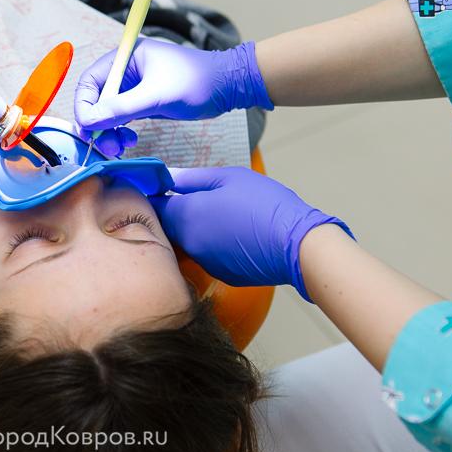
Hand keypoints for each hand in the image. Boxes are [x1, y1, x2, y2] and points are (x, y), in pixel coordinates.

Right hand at [74, 39, 272, 156]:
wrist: (227, 87)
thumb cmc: (196, 82)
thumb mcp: (156, 97)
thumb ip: (121, 109)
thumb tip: (88, 121)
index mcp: (125, 58)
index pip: (90, 82)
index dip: (84, 106)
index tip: (88, 128)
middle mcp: (126, 71)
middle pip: (96, 100)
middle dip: (97, 124)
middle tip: (105, 145)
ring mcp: (134, 87)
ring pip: (107, 113)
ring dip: (108, 132)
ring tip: (119, 148)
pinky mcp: (143, 102)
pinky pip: (121, 119)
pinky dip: (120, 132)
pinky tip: (130, 142)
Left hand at [150, 167, 350, 300]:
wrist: (298, 246)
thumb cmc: (264, 204)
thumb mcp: (228, 178)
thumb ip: (192, 178)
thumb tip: (167, 176)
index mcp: (186, 216)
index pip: (153, 206)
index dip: (155, 194)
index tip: (162, 185)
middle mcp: (188, 243)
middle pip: (167, 226)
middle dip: (175, 212)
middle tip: (196, 196)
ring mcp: (203, 262)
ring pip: (187, 242)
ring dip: (195, 229)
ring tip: (221, 214)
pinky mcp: (220, 274)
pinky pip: (207, 255)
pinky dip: (213, 245)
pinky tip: (234, 234)